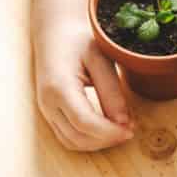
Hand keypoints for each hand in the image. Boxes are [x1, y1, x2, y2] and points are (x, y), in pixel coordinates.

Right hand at [34, 16, 134, 150]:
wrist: (54, 33)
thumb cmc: (77, 41)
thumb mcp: (99, 58)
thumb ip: (111, 91)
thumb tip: (124, 124)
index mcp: (58, 86)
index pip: (85, 122)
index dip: (110, 132)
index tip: (131, 130)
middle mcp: (47, 102)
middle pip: (78, 137)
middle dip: (106, 140)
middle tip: (130, 129)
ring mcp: (45, 109)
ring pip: (72, 142)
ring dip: (97, 143)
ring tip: (119, 130)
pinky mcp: (49, 112)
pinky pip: (67, 137)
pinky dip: (87, 140)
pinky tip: (104, 129)